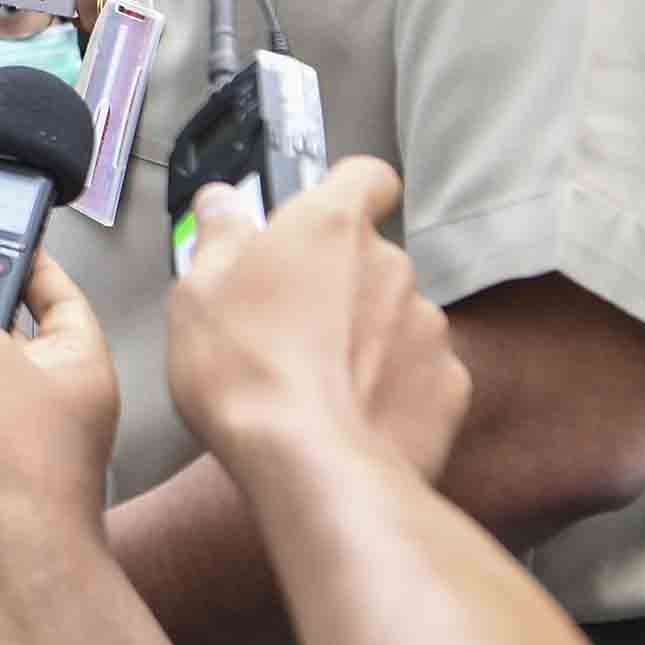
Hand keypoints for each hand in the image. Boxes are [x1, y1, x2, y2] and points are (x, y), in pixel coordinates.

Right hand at [164, 157, 471, 486]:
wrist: (311, 467)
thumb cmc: (245, 373)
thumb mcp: (196, 294)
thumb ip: (218, 236)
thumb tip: (223, 204)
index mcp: (330, 227)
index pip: (365, 176)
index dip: (346, 193)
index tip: (319, 221)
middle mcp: (391, 264)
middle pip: (372, 256)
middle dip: (341, 282)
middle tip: (291, 323)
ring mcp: (428, 326)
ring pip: (397, 316)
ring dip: (368, 336)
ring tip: (319, 380)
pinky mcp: (448, 386)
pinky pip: (421, 373)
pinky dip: (394, 387)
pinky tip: (354, 414)